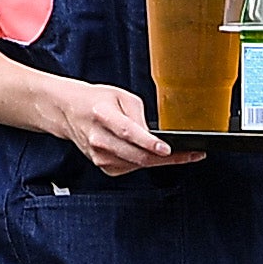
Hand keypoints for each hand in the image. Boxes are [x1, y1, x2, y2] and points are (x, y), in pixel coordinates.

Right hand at [39, 77, 181, 176]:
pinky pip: (131, 168)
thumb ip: (139, 115)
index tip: (167, 148)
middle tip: (192, 154)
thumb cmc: (96, 101)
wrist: (70, 112)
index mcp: (103, 116)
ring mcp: (99, 156)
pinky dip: (145, 162)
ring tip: (182, 154)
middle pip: (136, 155)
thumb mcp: (121, 96)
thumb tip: (154, 136)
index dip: (149, 142)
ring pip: (137, 165)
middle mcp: (98, 139)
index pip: (127, 132)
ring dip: (160, 161)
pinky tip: (153, 155)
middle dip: (167, 158)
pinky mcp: (103, 166)